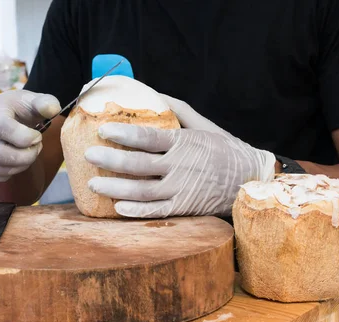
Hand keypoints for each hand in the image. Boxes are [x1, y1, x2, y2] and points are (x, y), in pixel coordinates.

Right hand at [0, 89, 60, 182]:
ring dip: (20, 166)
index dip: (25, 137)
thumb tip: (52, 109)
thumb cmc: (22, 108)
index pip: (2, 128)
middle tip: (36, 147)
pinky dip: (7, 173)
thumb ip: (46, 103)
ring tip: (29, 153)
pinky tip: (17, 162)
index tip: (37, 136)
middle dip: (25, 156)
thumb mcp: (35, 100)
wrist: (8, 112)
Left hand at [84, 94, 276, 217]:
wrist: (250, 179)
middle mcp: (180, 166)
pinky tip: (116, 208)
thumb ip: (178, 110)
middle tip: (88, 156)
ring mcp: (182, 189)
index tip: (102, 130)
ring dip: (115, 188)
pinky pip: (156, 211)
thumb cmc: (224, 148)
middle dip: (110, 160)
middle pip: (138, 164)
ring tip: (93, 184)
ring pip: (142, 190)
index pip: (148, 137)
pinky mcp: (184, 208)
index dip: (123, 133)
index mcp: (183, 142)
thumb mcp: (204, 125)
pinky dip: (136, 211)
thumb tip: (153, 94)